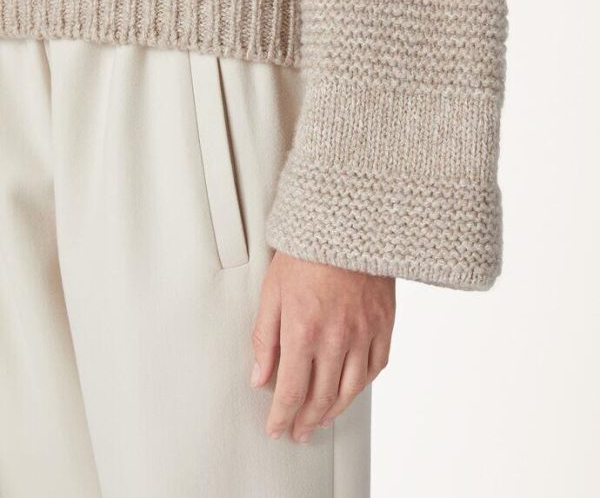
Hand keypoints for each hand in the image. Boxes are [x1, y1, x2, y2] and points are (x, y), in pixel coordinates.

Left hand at [251, 251, 395, 442]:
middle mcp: (336, 337)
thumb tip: (259, 376)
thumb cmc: (305, 252)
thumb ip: (264, 338)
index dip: (281, 417)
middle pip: (322, 397)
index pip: (290, 391)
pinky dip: (362, 384)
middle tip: (298, 431)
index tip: (276, 428)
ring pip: (351, 389)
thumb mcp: (272, 291)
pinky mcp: (384, 322)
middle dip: (306, 420)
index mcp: (302, 330)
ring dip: (334, 410)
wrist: (346, 222)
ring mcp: (364, 331)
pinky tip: (351, 388)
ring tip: (322, 418)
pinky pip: (376, 366)